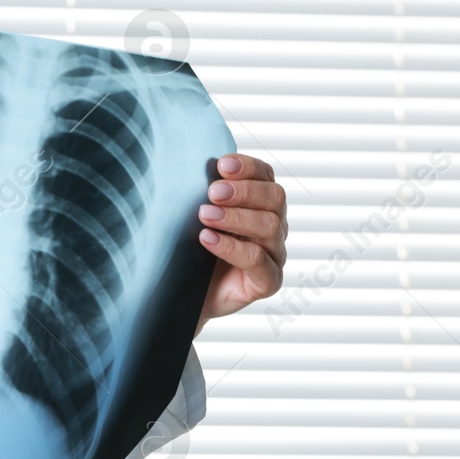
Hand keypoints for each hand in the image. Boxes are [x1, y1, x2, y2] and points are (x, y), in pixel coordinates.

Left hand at [194, 153, 286, 334]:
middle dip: (243, 191)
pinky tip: (208, 239)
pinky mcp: (268, 281)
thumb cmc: (194, 249)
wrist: (185, 294)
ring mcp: (274, 254)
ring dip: (235, 217)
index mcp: (262, 203)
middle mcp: (274, 226)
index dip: (247, 167)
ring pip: (269, 226)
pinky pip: (258, 260)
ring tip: (204, 215)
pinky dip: (232, 247)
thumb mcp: (197, 216)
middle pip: (274, 198)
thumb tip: (192, 163)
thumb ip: (205, 193)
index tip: (222, 164)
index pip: (266, 176)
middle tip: (212, 191)